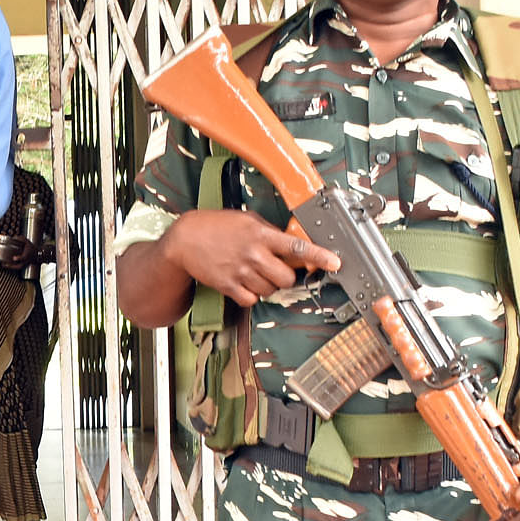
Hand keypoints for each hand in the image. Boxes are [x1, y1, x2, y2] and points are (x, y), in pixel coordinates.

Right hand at [167, 209, 340, 305]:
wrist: (185, 240)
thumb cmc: (216, 227)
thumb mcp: (247, 221)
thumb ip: (270, 233)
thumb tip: (293, 245)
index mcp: (260, 234)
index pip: (297, 246)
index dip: (319, 256)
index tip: (335, 262)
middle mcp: (253, 254)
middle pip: (287, 278)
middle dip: (286, 276)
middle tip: (276, 269)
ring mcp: (240, 272)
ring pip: (271, 290)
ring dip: (268, 285)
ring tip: (255, 272)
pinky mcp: (228, 286)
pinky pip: (252, 299)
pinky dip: (252, 295)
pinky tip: (245, 282)